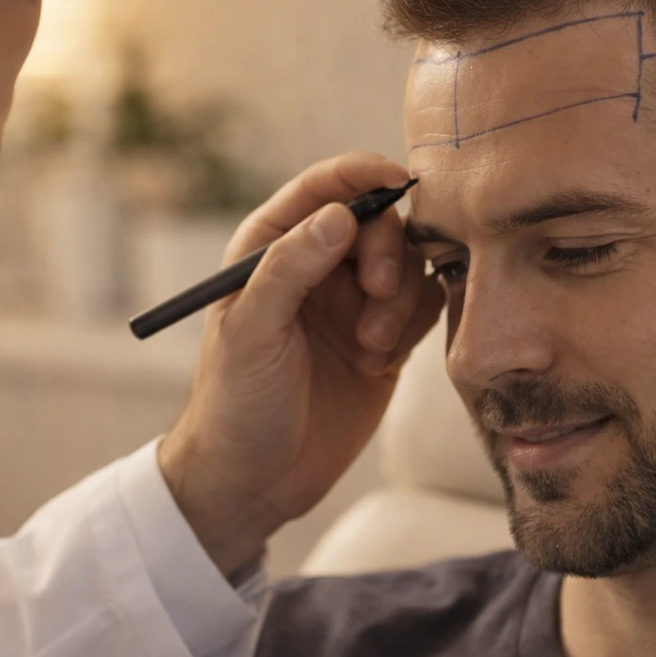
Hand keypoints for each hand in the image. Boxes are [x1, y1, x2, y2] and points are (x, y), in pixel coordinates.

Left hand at [159, 151, 444, 576]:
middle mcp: (315, 264)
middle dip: (386, 250)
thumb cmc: (234, 403)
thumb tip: (339, 213)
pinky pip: (421, 307)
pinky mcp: (384, 340)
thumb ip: (290, 268)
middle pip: (379, 220)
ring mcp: (352, 302)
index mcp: (271, 245)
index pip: (325, 186)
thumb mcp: (251, 332)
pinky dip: (411, 327)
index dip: (364, 175)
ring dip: (399, 299)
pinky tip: (377, 364)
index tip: (398, 183)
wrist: (254, 482)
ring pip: (407, 264)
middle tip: (376, 292)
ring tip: (369, 347)